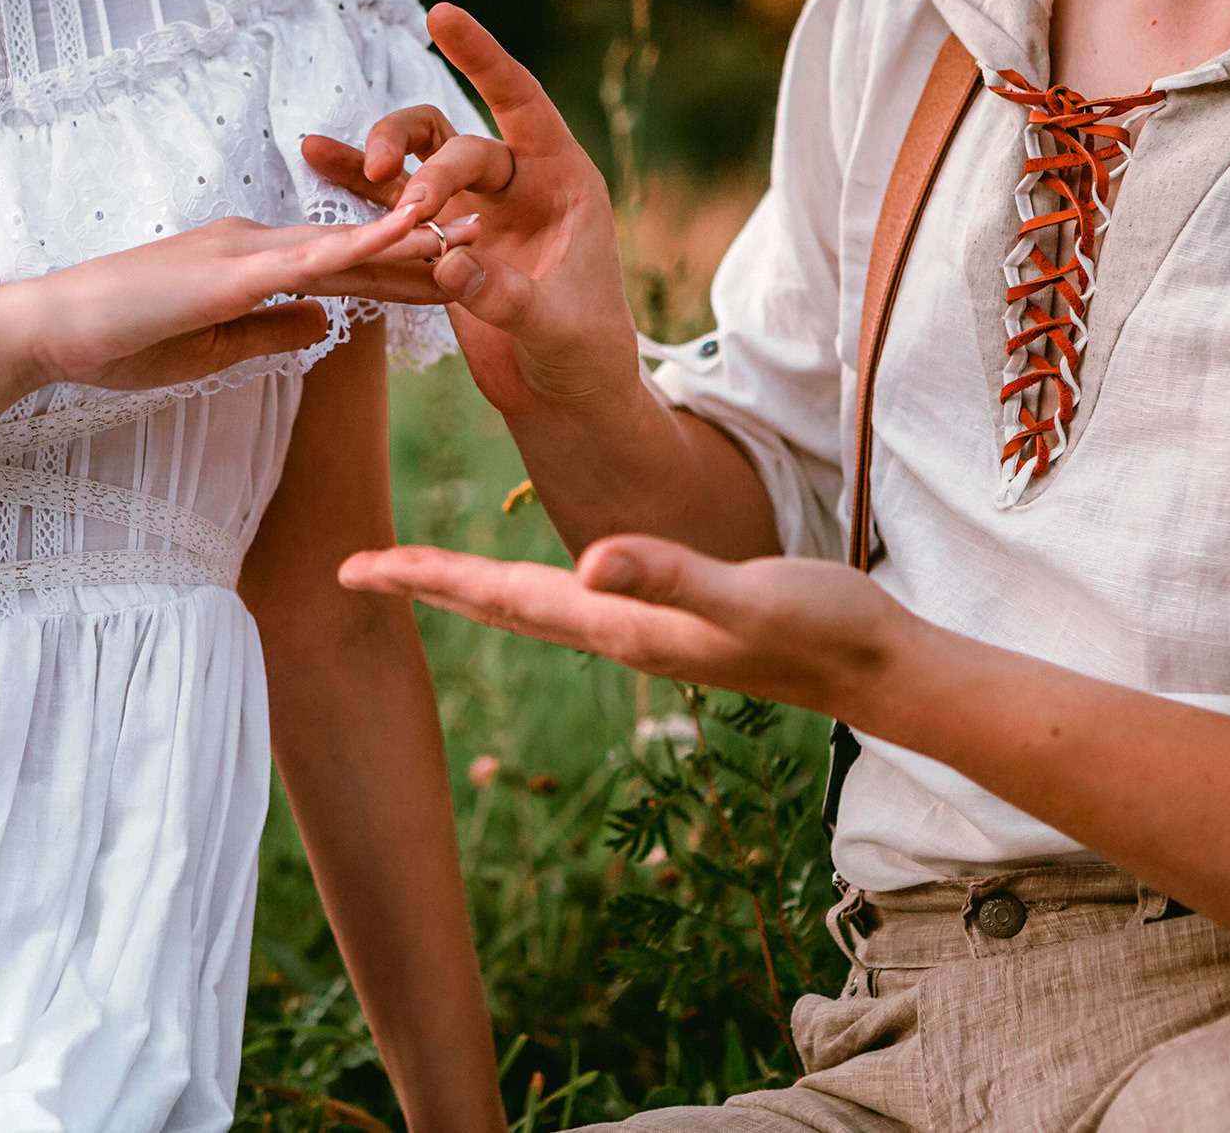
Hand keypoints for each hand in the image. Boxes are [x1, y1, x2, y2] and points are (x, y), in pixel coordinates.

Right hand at [0, 205, 433, 390]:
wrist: (46, 332)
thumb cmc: (118, 342)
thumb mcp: (212, 349)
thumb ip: (272, 332)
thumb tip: (328, 323)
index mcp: (252, 263)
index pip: (343, 266)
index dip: (403, 266)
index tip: (460, 266)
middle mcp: (256, 243)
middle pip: (357, 248)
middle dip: (426, 244)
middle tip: (493, 231)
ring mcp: (244, 251)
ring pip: (346, 244)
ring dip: (413, 236)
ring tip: (476, 226)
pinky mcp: (231, 272)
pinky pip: (311, 257)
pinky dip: (364, 244)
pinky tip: (409, 234)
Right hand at [300, 4, 639, 419]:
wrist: (564, 398)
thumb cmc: (585, 357)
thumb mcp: (558, 329)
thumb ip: (508, 296)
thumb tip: (448, 261)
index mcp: (563, 183)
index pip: (522, 104)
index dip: (484, 58)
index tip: (442, 14)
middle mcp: (517, 185)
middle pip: (457, 141)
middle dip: (422, 162)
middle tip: (398, 195)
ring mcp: (474, 211)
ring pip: (419, 159)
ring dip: (381, 156)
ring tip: (332, 159)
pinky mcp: (438, 242)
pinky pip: (392, 201)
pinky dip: (357, 181)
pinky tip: (316, 156)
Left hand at [338, 536, 913, 716]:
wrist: (875, 668)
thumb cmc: (819, 627)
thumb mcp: (745, 595)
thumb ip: (672, 578)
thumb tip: (589, 562)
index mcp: (619, 624)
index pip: (500, 596)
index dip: (426, 577)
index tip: (356, 566)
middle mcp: (615, 633)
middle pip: (498, 604)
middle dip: (425, 583)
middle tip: (353, 568)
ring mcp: (639, 632)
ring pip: (530, 607)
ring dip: (468, 587)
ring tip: (416, 570)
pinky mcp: (665, 623)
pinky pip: (570, 603)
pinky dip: (526, 586)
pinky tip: (528, 580)